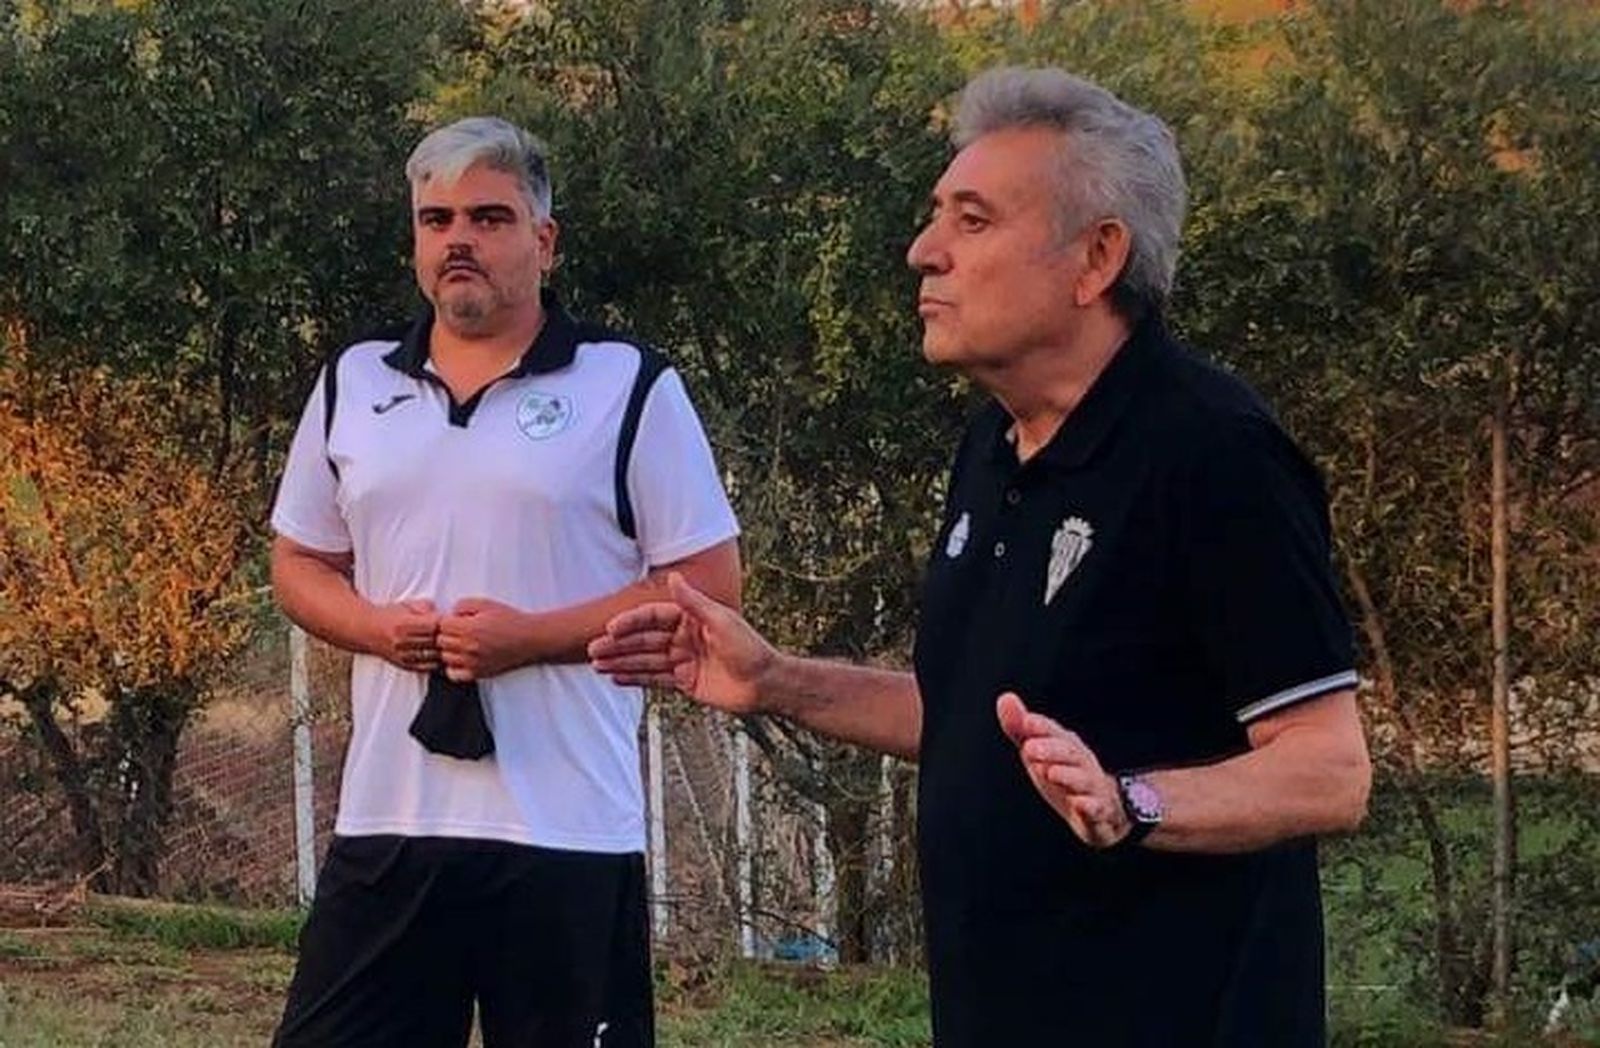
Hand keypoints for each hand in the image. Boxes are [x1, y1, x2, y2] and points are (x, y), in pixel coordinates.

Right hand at [368, 599, 440, 672]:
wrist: (367, 631)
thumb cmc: (388, 615)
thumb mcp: (405, 605)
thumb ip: (424, 606)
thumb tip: (440, 612)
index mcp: (403, 624)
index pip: (434, 624)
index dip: (443, 621)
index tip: (446, 619)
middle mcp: (402, 642)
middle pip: (436, 640)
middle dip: (445, 635)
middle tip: (449, 631)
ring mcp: (404, 655)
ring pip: (434, 655)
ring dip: (443, 649)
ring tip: (446, 642)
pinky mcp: (405, 665)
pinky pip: (428, 666)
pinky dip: (437, 661)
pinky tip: (438, 653)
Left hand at [438, 598, 532, 681]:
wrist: (530, 639)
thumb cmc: (510, 620)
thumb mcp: (486, 604)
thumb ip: (463, 605)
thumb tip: (450, 613)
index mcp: (470, 628)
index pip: (441, 625)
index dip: (448, 620)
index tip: (457, 620)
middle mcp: (469, 647)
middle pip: (441, 642)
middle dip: (448, 634)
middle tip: (460, 631)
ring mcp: (472, 662)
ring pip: (445, 658)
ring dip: (450, 650)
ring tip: (464, 643)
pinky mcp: (478, 673)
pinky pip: (453, 674)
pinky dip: (454, 666)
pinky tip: (464, 658)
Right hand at [587, 572, 774, 713]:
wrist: (766, 684)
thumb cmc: (750, 649)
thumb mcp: (722, 621)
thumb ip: (694, 602)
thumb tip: (673, 576)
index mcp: (691, 619)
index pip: (653, 618)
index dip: (631, 622)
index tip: (610, 628)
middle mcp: (684, 637)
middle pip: (644, 640)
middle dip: (618, 645)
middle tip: (594, 650)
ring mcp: (683, 659)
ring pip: (645, 659)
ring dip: (620, 661)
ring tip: (597, 665)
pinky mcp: (684, 680)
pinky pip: (654, 678)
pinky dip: (634, 678)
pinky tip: (616, 678)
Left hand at [997, 691, 1130, 848]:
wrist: (1103, 809)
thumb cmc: (1065, 773)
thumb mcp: (1038, 752)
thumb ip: (1020, 729)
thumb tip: (1004, 698)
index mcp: (1066, 746)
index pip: (1054, 733)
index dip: (1042, 727)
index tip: (1027, 722)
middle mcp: (1082, 763)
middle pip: (1070, 753)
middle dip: (1051, 750)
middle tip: (1030, 749)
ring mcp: (1093, 788)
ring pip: (1083, 780)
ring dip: (1068, 776)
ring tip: (1050, 772)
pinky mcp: (1099, 814)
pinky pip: (1097, 810)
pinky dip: (1090, 807)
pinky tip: (1079, 804)